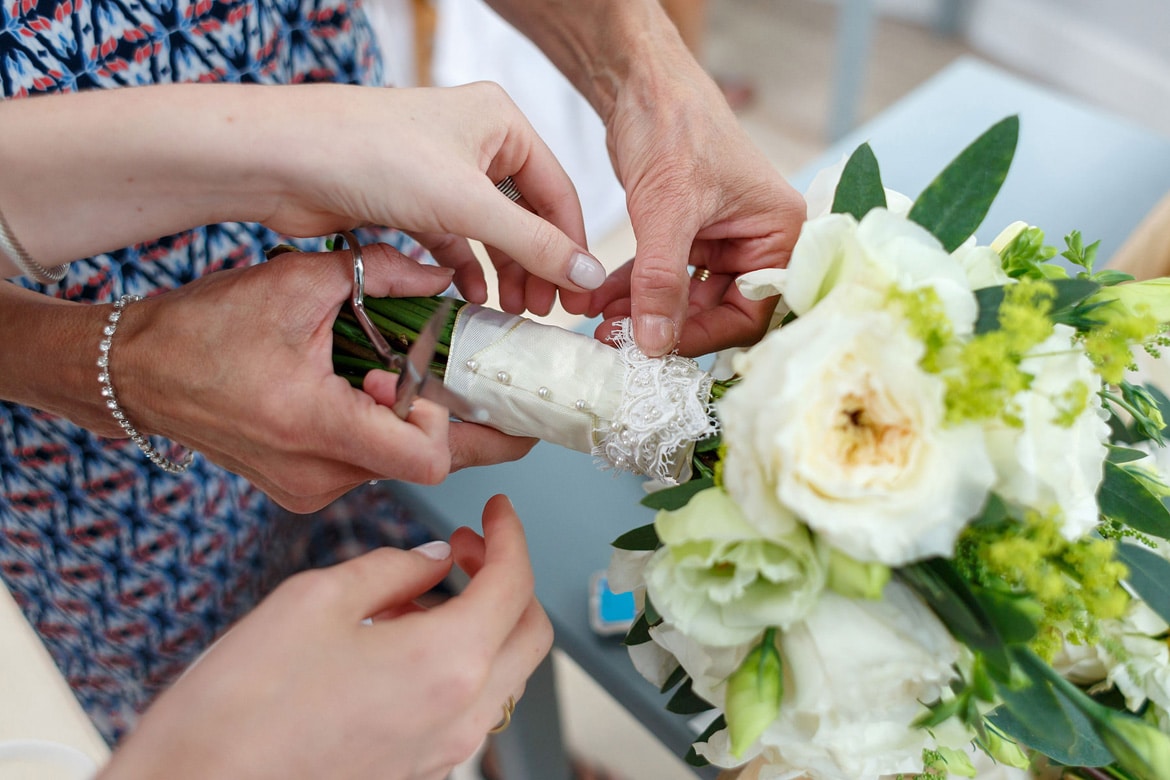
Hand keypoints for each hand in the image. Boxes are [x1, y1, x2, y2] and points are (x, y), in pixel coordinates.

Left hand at [2, 82, 604, 314]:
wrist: (283, 159)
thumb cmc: (374, 157)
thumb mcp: (469, 205)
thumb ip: (535, 244)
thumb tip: (590, 275)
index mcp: (501, 122)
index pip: (558, 193)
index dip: (572, 249)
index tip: (579, 299)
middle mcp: (474, 139)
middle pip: (525, 214)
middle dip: (535, 266)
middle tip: (543, 314)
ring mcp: (439, 169)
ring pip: (488, 230)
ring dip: (500, 273)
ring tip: (509, 315)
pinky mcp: (408, 196)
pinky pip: (451, 238)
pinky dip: (463, 269)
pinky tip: (468, 301)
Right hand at [99, 495, 552, 779]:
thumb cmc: (241, 707)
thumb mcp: (315, 600)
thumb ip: (390, 570)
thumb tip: (430, 561)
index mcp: (448, 663)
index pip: (515, 584)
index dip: (510, 535)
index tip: (497, 511)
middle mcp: (459, 717)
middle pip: (528, 634)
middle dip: (507, 579)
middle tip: (465, 546)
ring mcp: (441, 754)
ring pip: (500, 674)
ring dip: (481, 623)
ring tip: (417, 593)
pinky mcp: (414, 773)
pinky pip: (464, 708)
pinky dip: (455, 664)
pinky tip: (399, 642)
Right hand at [112, 245, 532, 512]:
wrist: (137, 374)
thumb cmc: (204, 329)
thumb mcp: (294, 283)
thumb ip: (379, 275)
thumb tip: (440, 275)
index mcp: (315, 425)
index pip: (426, 458)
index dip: (449, 420)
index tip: (430, 377)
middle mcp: (316, 473)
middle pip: (425, 465)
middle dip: (458, 425)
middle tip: (482, 389)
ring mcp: (308, 490)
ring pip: (398, 466)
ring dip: (413, 422)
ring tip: (391, 372)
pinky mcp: (301, 491)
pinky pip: (368, 468)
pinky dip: (382, 433)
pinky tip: (366, 392)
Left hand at [562, 52, 805, 356]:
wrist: (641, 83)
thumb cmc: (674, 127)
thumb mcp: (667, 211)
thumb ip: (661, 282)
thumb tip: (654, 344)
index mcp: (780, 232)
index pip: (753, 310)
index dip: (704, 334)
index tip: (657, 348)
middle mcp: (759, 239)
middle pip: (717, 310)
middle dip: (664, 325)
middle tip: (618, 340)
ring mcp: (723, 238)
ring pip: (684, 296)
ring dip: (641, 310)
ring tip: (600, 323)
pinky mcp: (688, 233)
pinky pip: (663, 276)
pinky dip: (633, 289)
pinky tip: (600, 301)